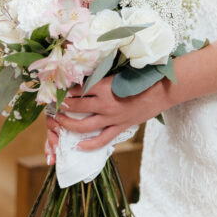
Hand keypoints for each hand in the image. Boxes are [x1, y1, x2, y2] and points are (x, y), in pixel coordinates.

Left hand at [48, 76, 170, 152]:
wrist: (163, 90)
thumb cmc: (143, 76)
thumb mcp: (120, 71)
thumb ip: (103, 74)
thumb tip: (86, 75)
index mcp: (103, 86)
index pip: (77, 89)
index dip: (65, 89)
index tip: (57, 88)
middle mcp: (104, 103)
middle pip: (76, 106)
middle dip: (62, 105)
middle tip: (54, 104)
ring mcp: (112, 118)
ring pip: (83, 125)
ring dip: (68, 124)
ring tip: (59, 121)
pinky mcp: (120, 127)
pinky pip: (102, 140)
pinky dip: (89, 144)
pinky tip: (78, 146)